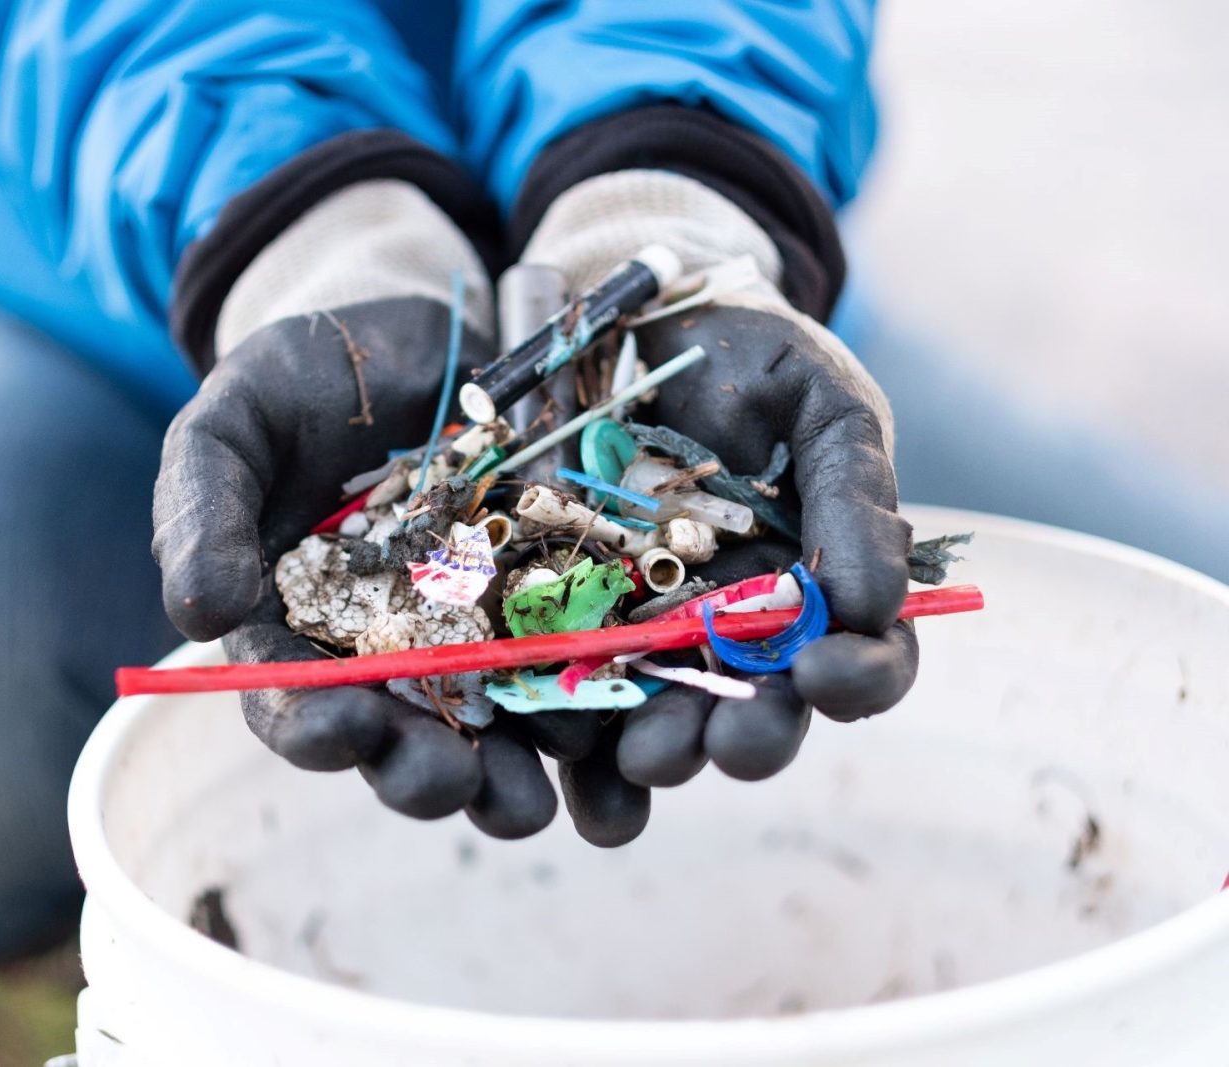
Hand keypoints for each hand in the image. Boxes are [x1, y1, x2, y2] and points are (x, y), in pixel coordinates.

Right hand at [155, 297, 590, 837]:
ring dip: (510, 778)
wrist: (408, 327)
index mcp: (293, 631)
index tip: (341, 730)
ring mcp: (470, 631)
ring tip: (534, 800)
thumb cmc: (296, 384)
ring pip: (488, 728)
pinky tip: (606, 731)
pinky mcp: (543, 599)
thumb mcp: (229, 430)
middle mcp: (382, 652)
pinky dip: (585, 705)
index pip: (292, 702)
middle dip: (422, 774)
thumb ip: (201, 513)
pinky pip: (566, 662)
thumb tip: (197, 613)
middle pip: (397, 737)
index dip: (312, 728)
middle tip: (452, 783)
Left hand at [612, 295, 917, 790]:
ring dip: (658, 749)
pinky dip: (564, 714)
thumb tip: (875, 606)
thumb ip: (853, 494)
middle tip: (728, 743)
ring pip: (666, 712)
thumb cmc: (753, 359)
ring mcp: (654, 622)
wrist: (641, 314)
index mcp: (821, 584)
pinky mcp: (570, 608)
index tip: (827, 673)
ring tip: (641, 760)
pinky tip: (554, 736)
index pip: (863, 657)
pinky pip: (570, 672)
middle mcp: (742, 624)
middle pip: (761, 707)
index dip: (860, 680)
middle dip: (749, 736)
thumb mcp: (820, 403)